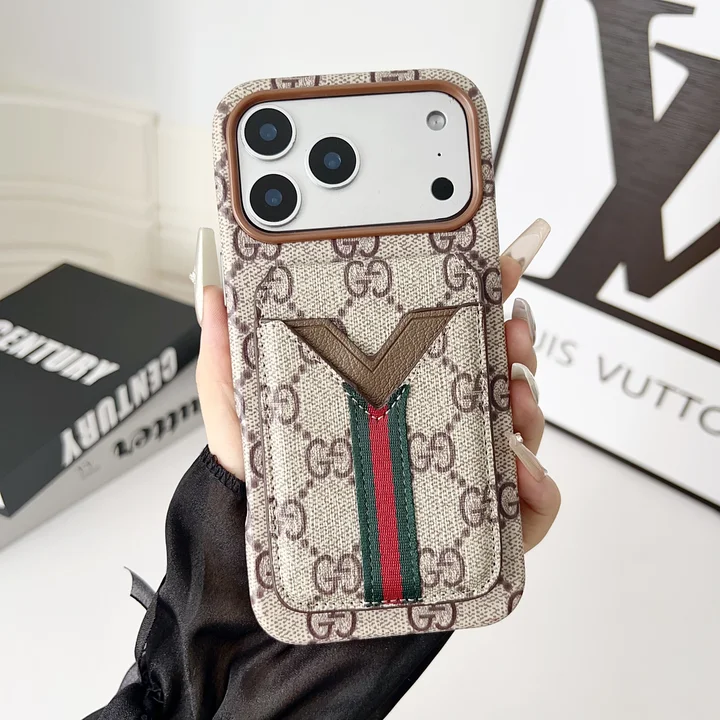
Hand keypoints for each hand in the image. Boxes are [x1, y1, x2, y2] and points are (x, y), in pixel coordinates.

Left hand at [194, 221, 559, 552]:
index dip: (480, 295)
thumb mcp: (238, 420)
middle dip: (517, 345)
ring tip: (514, 397)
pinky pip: (525, 509)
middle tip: (512, 329)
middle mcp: (426, 424)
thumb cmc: (264, 492)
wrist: (270, 566)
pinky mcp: (470, 527)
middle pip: (494, 375)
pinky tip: (522, 473)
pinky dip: (539, 489)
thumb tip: (214, 295)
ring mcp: (453, 473)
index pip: (444, 335)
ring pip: (518, 430)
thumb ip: (226, 362)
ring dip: (531, 406)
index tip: (499, 268)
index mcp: (385, 391)